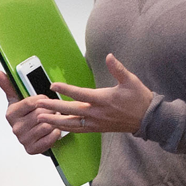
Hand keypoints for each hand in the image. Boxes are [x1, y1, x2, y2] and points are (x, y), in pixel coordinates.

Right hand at [0, 70, 63, 154]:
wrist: (32, 136)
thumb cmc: (26, 115)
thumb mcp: (18, 99)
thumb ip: (9, 85)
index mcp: (11, 113)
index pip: (31, 102)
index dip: (42, 100)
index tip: (45, 100)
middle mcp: (15, 127)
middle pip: (41, 114)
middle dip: (50, 111)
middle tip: (51, 111)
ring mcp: (23, 139)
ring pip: (47, 125)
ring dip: (54, 122)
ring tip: (52, 120)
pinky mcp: (32, 149)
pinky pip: (51, 137)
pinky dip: (55, 133)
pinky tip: (52, 130)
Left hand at [38, 54, 153, 134]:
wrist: (148, 119)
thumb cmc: (139, 98)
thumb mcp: (130, 80)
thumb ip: (118, 68)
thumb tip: (109, 56)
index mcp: (104, 100)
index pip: (80, 94)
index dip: (65, 90)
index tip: (52, 85)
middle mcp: (98, 113)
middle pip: (70, 111)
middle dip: (53, 108)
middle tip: (38, 105)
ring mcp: (97, 123)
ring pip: (72, 124)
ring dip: (55, 121)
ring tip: (41, 118)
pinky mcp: (98, 128)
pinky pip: (78, 129)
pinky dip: (66, 128)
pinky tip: (56, 126)